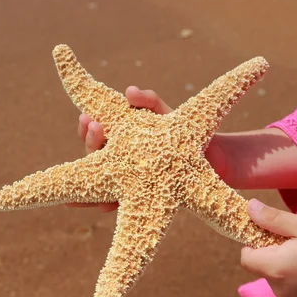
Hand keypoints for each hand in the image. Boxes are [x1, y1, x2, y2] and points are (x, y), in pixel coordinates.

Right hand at [67, 86, 230, 211]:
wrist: (209, 162)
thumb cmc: (181, 135)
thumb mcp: (166, 114)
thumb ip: (150, 101)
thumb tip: (130, 91)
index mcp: (118, 139)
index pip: (94, 134)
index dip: (86, 127)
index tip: (86, 117)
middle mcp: (116, 161)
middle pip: (92, 156)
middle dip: (89, 142)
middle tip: (93, 126)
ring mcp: (123, 183)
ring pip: (98, 182)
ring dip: (91, 176)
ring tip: (97, 163)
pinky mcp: (134, 202)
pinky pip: (115, 205)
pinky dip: (104, 205)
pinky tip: (102, 204)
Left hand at [240, 199, 296, 296]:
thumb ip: (273, 219)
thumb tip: (249, 208)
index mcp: (275, 269)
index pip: (246, 258)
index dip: (253, 243)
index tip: (271, 233)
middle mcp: (280, 290)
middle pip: (263, 268)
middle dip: (273, 253)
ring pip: (279, 280)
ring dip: (287, 266)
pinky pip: (294, 290)